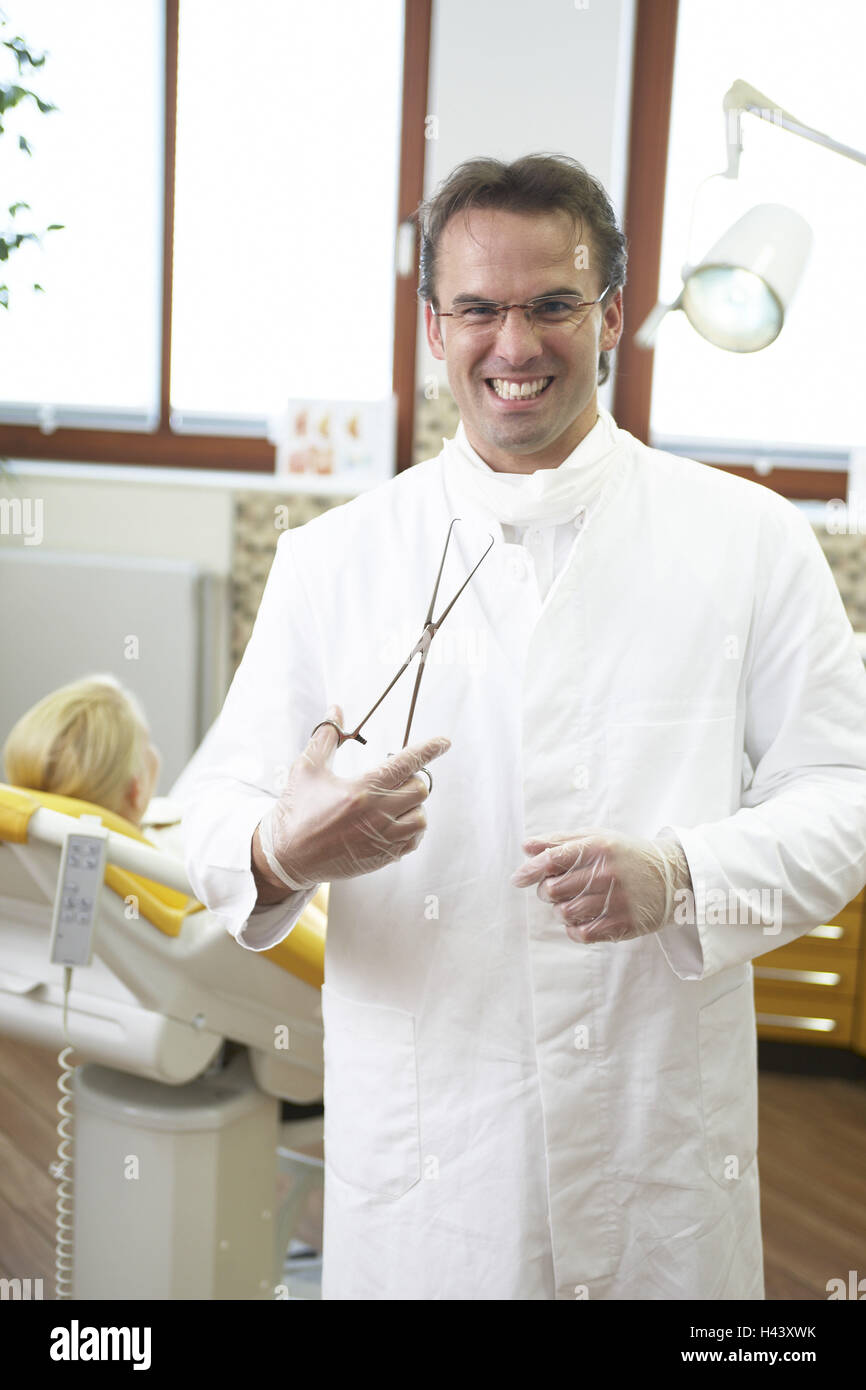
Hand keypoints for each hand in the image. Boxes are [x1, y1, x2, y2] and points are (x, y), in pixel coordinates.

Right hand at [257, 703, 450, 889]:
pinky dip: (411, 829)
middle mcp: (376, 815)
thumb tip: (336, 710)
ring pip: (421, 817)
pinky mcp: (383, 857)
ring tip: (394, 802)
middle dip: (413, 778)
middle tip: (396, 778)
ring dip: (414, 806)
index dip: (429, 749)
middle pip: (420, 789)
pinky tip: (395, 823)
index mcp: (361, 790)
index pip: (407, 763)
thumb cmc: (295, 811)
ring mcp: (382, 839)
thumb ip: (326, 737)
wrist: (286, 856)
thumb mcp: (307, 768)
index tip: (443, 742)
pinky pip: (414, 841)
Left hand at [510, 828, 690, 942]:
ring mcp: (617, 900)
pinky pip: (583, 934)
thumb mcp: (598, 838)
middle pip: (554, 889)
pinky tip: (582, 920)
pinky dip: (574, 929)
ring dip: (562, 910)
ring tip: (573, 903)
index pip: (553, 859)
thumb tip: (526, 847)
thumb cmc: (627, 855)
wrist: (674, 877)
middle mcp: (607, 873)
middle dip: (547, 891)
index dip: (530, 870)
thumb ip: (561, 841)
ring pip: (566, 913)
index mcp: (599, 847)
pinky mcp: (624, 924)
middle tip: (556, 889)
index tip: (518, 879)